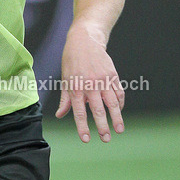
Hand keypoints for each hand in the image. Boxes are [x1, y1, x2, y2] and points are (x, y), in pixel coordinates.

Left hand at [56, 23, 124, 142]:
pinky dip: (120, 104)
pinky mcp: (113, 75)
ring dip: (116, 118)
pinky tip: (119, 112)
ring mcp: (103, 80)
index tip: (85, 139)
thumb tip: (60, 115)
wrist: (85, 40)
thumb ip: (65, 99)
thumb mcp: (65, 79)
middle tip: (106, 139)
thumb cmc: (71, 61)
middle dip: (102, 126)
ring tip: (119, 130)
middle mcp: (90, 85)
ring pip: (112, 102)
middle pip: (98, 109)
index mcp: (76, 87)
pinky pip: (119, 92)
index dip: (82, 126)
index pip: (79, 111)